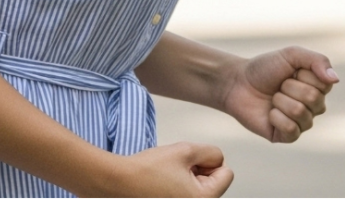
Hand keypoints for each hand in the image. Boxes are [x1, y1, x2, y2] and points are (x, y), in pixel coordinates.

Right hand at [93, 143, 233, 197]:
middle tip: (176, 169)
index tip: (190, 162)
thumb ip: (210, 152)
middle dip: (199, 171)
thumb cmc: (148, 169)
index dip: (209, 161)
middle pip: (213, 183)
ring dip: (188, 179)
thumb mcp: (186, 150)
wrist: (117, 183)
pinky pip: (183, 195)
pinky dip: (177, 189)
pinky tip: (162, 185)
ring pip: (198, 189)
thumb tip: (217, 160)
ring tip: (168, 177)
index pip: (227, 174)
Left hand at [220, 46, 337, 142]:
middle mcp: (314, 106)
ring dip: (281, 101)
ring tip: (273, 98)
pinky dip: (276, 117)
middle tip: (279, 85)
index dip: (303, 75)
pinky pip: (291, 130)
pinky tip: (270, 113)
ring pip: (300, 113)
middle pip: (313, 99)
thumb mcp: (292, 55)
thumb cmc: (266, 68)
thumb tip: (335, 80)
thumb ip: (317, 61)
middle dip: (289, 87)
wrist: (239, 83)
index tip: (290, 71)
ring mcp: (302, 122)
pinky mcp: (287, 137)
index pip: (324, 84)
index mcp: (319, 86)